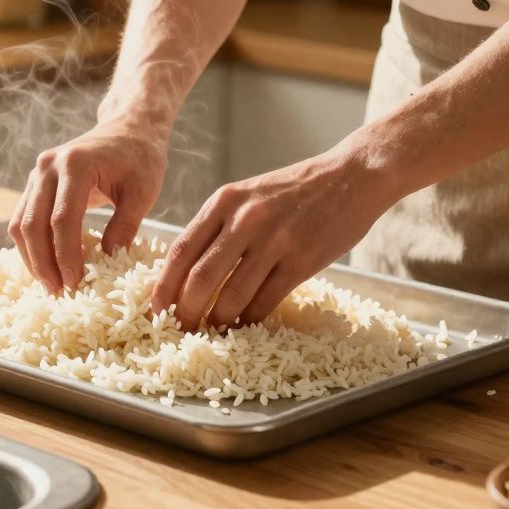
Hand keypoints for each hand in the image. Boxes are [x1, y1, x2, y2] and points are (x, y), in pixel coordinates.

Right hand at [9, 118, 167, 291]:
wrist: (128, 129)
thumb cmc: (139, 158)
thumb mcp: (143, 191)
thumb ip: (125, 226)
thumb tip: (107, 262)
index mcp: (75, 164)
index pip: (62, 218)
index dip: (66, 254)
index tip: (75, 281)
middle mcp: (48, 167)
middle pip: (33, 224)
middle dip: (43, 263)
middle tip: (58, 292)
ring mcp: (37, 174)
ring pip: (20, 224)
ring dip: (31, 258)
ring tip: (51, 285)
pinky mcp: (35, 184)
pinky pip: (22, 219)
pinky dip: (30, 246)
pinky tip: (46, 267)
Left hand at [151, 148, 396, 328]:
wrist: (351, 176)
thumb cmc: (295, 190)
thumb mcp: (248, 195)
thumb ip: (219, 227)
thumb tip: (187, 273)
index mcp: (224, 202)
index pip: (180, 251)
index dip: (163, 287)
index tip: (156, 310)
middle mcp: (244, 220)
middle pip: (200, 279)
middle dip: (186, 312)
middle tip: (182, 330)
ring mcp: (274, 240)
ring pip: (231, 296)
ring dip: (219, 321)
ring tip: (215, 332)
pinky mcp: (302, 260)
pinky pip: (266, 301)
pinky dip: (252, 319)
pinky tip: (248, 324)